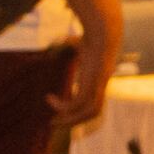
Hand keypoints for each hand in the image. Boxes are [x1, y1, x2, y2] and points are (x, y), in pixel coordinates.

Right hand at [58, 10, 121, 137]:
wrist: (103, 31)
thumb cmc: (90, 35)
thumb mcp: (78, 44)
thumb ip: (70, 45)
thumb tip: (60, 38)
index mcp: (100, 80)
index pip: (96, 103)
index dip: (83, 111)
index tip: (64, 111)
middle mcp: (101, 85)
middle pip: (94, 113)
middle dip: (76, 121)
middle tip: (56, 122)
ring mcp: (99, 85)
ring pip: (88, 112)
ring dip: (70, 119)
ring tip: (53, 120)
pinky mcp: (93, 82)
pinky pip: (78, 103)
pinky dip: (63, 106)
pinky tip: (50, 98)